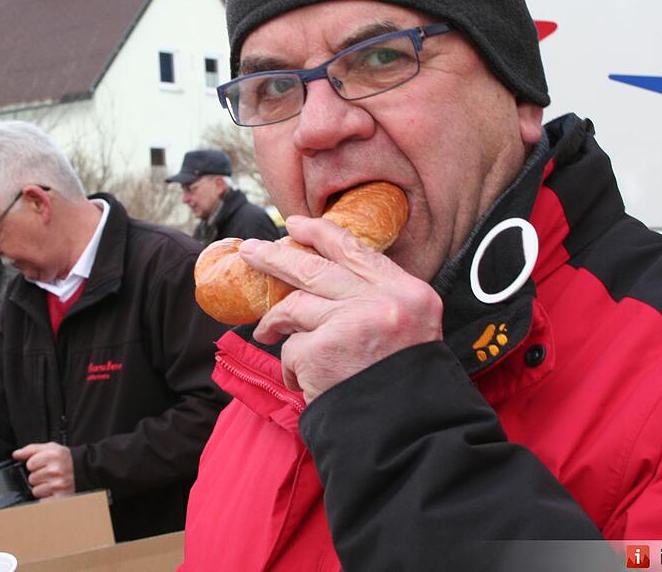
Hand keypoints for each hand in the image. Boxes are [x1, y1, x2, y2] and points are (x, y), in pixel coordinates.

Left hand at [12, 442, 74, 498]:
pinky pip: (42, 502)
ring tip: (52, 483)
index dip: (34, 464)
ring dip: (42, 489)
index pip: (30, 464)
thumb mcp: (51, 448)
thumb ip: (31, 449)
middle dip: (38, 477)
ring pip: (36, 491)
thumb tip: (16, 454)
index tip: (43, 464)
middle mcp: (57, 470)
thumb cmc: (65, 460)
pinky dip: (46, 499)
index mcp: (54, 455)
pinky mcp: (60, 498)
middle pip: (31, 478)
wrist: (83, 471)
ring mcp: (58, 485)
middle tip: (49, 474)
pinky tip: (53, 492)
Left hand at [243, 215, 442, 403]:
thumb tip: (321, 276)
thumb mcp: (410, 332)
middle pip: (314, 269)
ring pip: (294, 307)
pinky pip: (291, 349)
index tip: (295, 224)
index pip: (357, 250)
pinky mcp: (322, 351)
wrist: (410, 436)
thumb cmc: (403, 387)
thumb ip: (375, 302)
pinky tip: (303, 382)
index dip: (321, 233)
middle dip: (275, 258)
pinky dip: (291, 367)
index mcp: (409, 293)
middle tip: (250, 251)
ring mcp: (350, 324)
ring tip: (265, 332)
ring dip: (275, 321)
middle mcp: (382, 301)